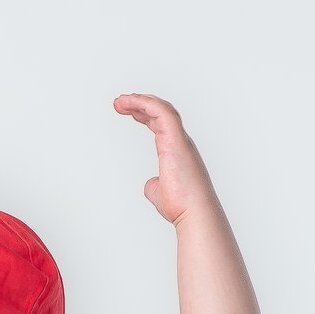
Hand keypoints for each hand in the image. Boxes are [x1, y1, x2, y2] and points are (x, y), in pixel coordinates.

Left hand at [113, 95, 216, 224]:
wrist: (194, 213)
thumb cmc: (181, 206)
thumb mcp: (159, 193)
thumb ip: (153, 185)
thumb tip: (150, 184)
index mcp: (175, 150)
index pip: (160, 123)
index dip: (144, 114)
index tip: (129, 111)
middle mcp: (179, 141)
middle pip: (160, 111)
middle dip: (140, 103)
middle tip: (120, 102)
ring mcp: (179, 139)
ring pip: (161, 108)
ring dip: (139, 100)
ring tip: (120, 100)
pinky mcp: (176, 140)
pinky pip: (162, 112)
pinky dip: (145, 103)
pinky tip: (131, 102)